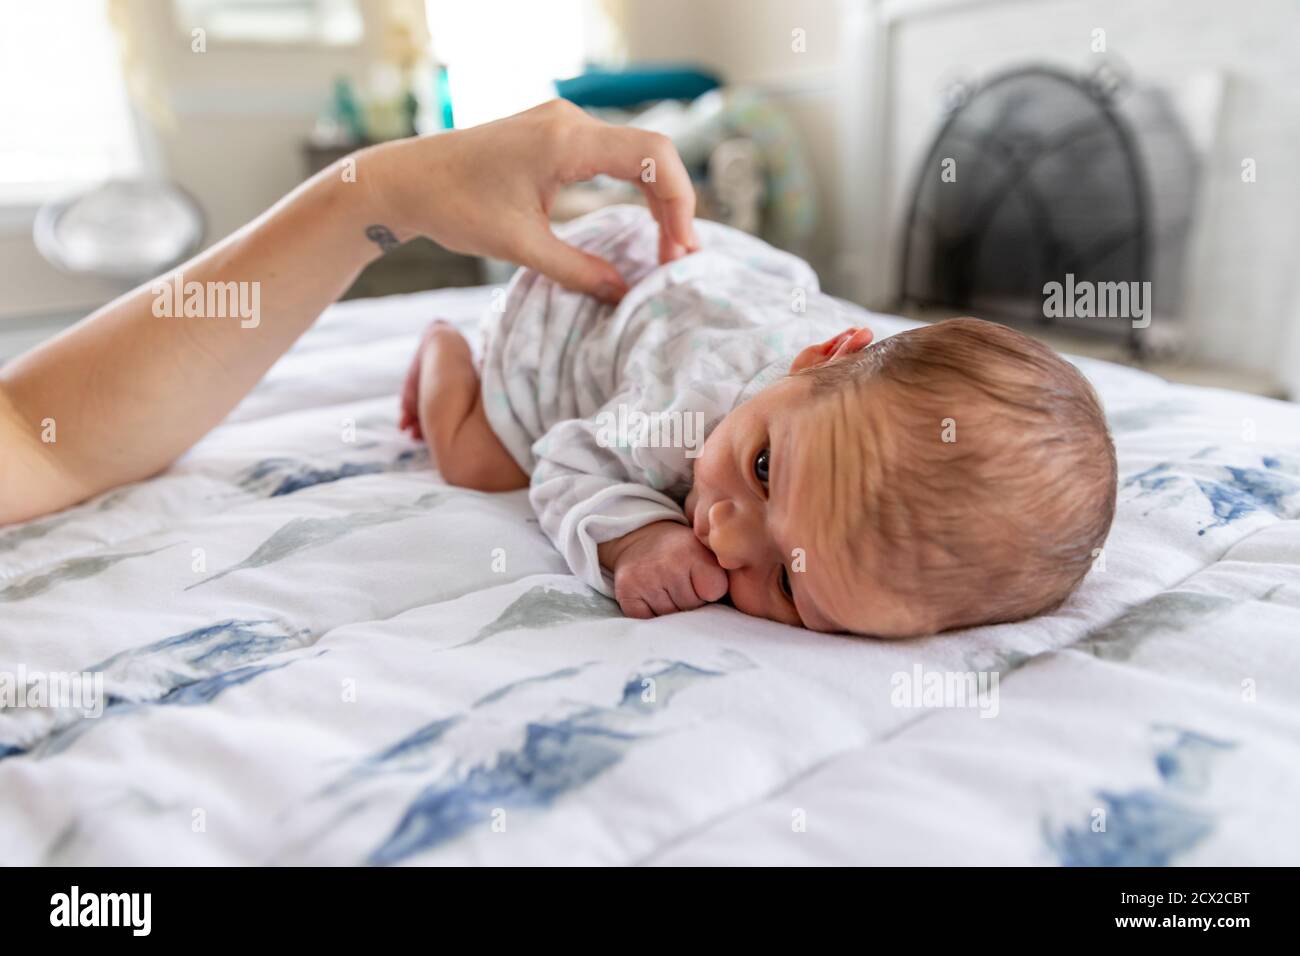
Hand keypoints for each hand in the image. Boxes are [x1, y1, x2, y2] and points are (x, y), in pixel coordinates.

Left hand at [362, 99, 698, 303]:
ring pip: (635, 155)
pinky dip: (632, 189)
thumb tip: (624, 295)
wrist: (406, 181)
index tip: (678, 251)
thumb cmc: (454, 208)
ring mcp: (563, 124)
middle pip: (652, 154)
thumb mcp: (520, 248)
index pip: (652, 158)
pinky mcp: (554, 135)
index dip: (679, 203)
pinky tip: (641, 223)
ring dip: (656, 199)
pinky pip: (612, 156)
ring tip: (665, 247)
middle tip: (678, 258)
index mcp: (566, 140)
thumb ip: (578, 271)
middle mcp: (570, 121)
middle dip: (673, 206)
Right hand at [600, 521, 728, 617]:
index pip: (715, 591)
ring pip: (672, 617)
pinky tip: (652, 596)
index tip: (702, 577)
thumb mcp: (705, 549)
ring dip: (673, 609)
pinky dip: (653, 614)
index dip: (711, 590)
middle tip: (681, 582)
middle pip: (693, 607)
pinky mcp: (627, 594)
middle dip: (692, 601)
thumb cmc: (681, 552)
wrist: (639, 539)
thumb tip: (746, 603)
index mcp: (691, 552)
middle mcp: (666, 565)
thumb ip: (724, 571)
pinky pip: (649, 621)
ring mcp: (644, 581)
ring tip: (667, 588)